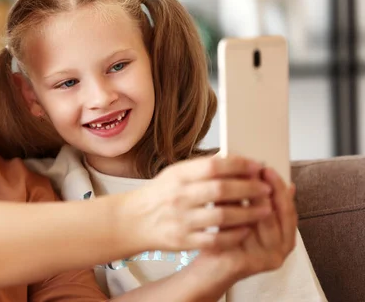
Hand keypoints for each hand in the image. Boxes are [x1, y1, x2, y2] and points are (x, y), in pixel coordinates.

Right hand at [121, 155, 274, 252]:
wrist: (134, 220)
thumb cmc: (159, 195)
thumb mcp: (174, 173)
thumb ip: (201, 168)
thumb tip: (233, 160)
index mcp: (178, 176)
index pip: (213, 166)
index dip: (239, 165)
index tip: (257, 167)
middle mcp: (179, 196)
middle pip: (221, 190)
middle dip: (249, 189)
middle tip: (266, 189)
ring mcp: (181, 220)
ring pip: (222, 217)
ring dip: (248, 213)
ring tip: (265, 210)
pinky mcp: (184, 240)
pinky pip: (215, 239)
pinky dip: (234, 235)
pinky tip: (246, 230)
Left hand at [195, 167, 297, 281]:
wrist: (211, 266)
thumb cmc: (226, 236)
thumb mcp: (240, 211)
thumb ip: (249, 195)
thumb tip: (252, 167)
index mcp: (284, 232)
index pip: (288, 205)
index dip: (279, 186)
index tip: (267, 168)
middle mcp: (283, 245)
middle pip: (283, 213)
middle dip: (270, 190)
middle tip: (259, 172)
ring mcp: (271, 256)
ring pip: (267, 223)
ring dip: (256, 201)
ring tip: (244, 183)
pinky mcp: (255, 264)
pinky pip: (249, 238)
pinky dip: (240, 219)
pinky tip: (231, 206)